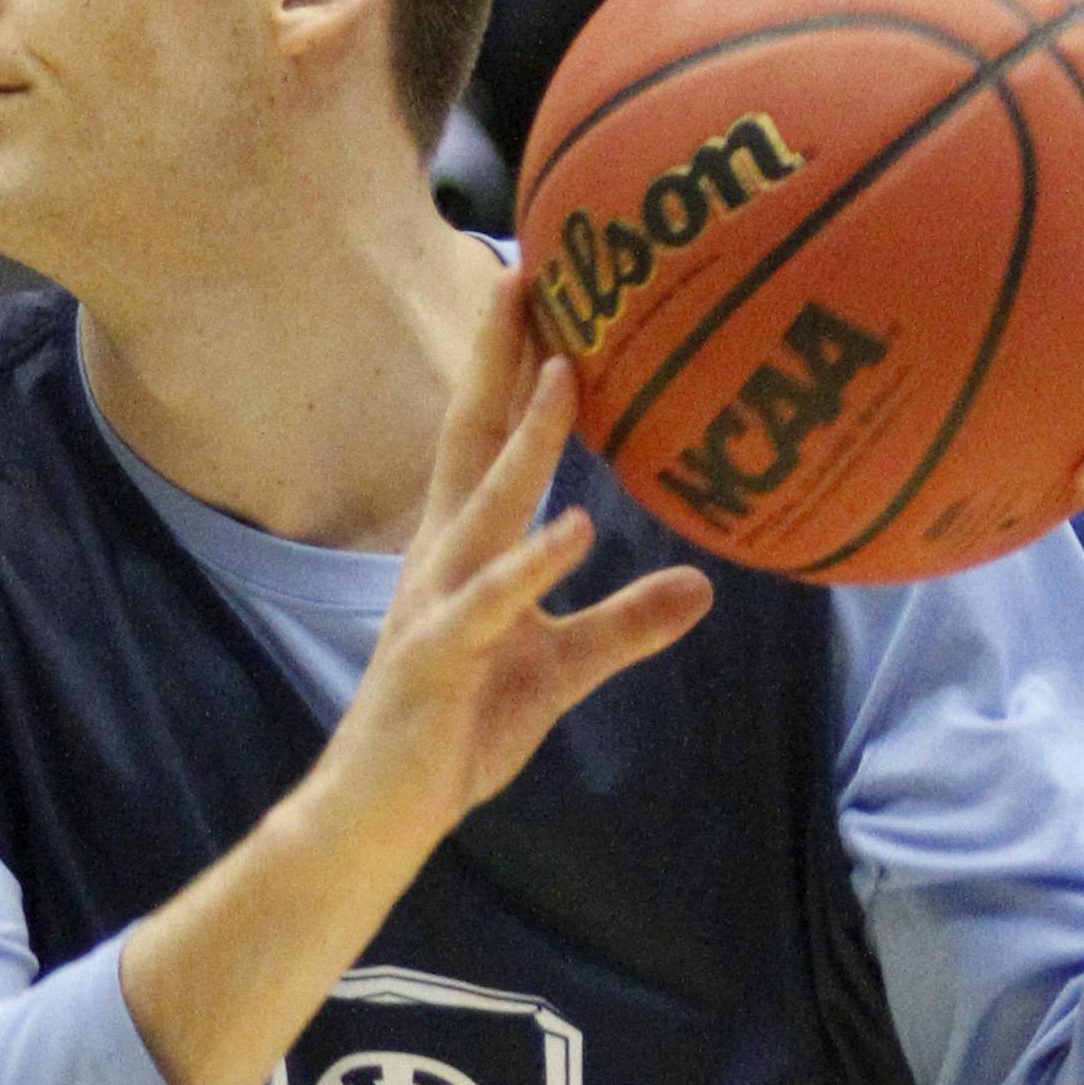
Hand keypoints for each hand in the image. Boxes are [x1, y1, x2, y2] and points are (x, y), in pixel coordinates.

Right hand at [325, 269, 713, 856]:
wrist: (381, 811)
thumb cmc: (457, 730)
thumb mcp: (561, 669)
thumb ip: (625, 625)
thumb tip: (702, 587)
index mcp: (465, 549)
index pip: (490, 439)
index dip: (514, 366)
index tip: (543, 291)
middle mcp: (443, 556)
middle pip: (472, 438)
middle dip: (499, 358)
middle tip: (527, 273)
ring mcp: (438, 603)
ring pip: (484, 504)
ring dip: (526, 438)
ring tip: (565, 371)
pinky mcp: (439, 658)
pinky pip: (490, 603)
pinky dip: (530, 564)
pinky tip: (574, 529)